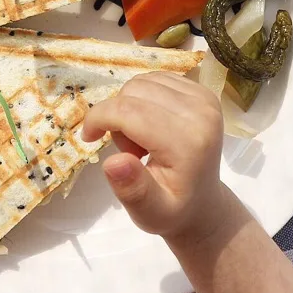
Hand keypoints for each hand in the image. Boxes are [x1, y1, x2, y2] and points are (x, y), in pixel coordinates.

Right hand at [81, 72, 225, 239]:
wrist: (203, 202)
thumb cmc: (172, 211)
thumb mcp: (149, 213)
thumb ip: (132, 189)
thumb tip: (115, 163)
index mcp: (188, 142)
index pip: (129, 111)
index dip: (99, 118)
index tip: (88, 138)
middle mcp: (200, 112)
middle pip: (133, 91)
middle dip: (116, 117)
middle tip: (129, 150)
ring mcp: (204, 98)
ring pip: (142, 81)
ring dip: (130, 106)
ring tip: (141, 139)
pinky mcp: (203, 91)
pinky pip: (156, 79)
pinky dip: (143, 99)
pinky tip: (151, 124)